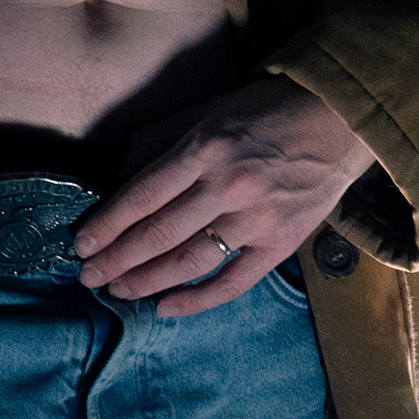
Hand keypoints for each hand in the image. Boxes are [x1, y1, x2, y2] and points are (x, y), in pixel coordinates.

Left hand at [73, 78, 373, 317]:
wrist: (338, 120)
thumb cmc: (265, 110)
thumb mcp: (206, 111)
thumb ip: (161, 140)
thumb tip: (119, 174)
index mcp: (205, 148)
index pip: (143, 195)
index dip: (108, 224)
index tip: (81, 243)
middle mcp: (228, 186)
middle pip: (159, 234)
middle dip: (117, 259)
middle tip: (88, 276)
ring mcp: (257, 218)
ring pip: (190, 262)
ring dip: (147, 282)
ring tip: (118, 292)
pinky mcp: (281, 243)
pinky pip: (234, 282)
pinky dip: (198, 300)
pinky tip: (166, 308)